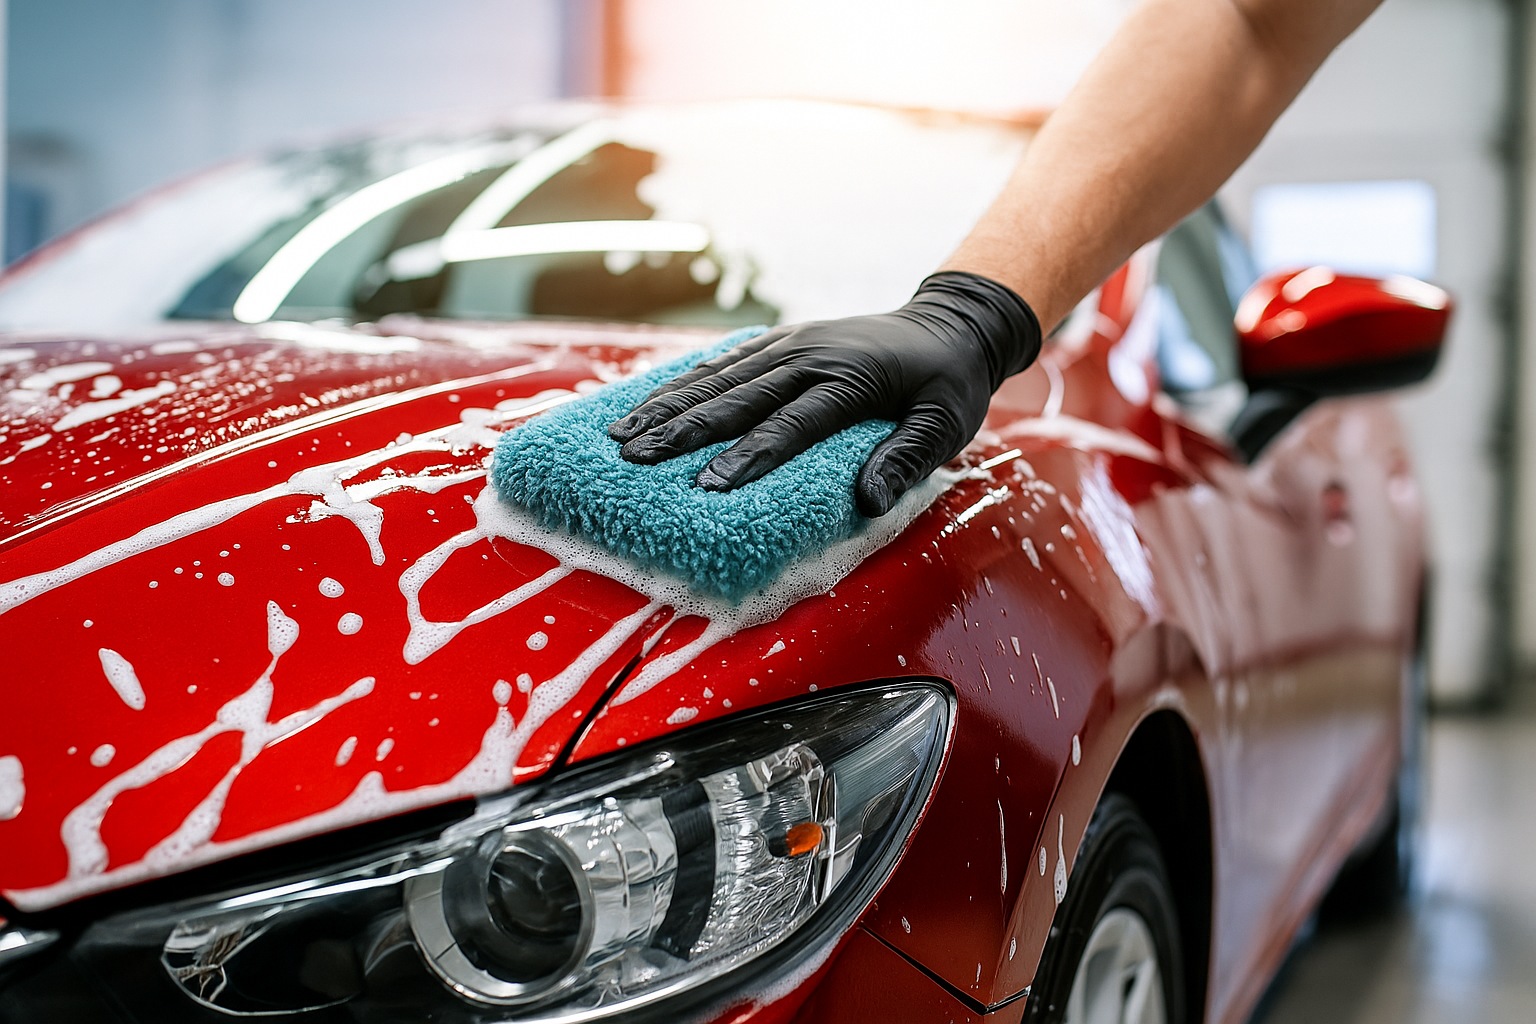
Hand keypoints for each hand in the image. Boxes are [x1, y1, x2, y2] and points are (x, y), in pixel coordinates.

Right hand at [607, 271, 1040, 516]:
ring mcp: (791, 342)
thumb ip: (909, 459)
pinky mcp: (780, 341)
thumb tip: (870, 501)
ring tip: (622, 435)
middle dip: (683, 429)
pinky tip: (647, 404)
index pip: (792, 423)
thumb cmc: (948, 385)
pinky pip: (722, 362)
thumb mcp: (948, 424)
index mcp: (852, 377)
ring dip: (668, 405)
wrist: (950, 323)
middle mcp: (811, 354)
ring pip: (718, 375)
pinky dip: (681, 383)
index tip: (708, 486)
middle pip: (738, 395)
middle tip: (635, 459)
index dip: (749, 455)